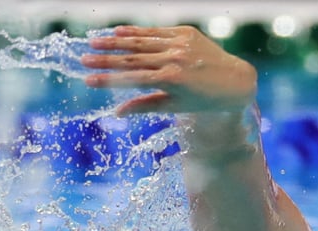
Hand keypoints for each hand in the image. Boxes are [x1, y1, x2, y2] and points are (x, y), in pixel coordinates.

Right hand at [81, 26, 257, 115]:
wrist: (234, 81)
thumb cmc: (203, 100)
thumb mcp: (175, 106)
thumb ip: (145, 106)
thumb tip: (117, 112)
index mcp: (171, 80)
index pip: (132, 79)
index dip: (108, 79)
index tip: (87, 79)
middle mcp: (174, 59)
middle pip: (132, 58)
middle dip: (106, 59)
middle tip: (83, 59)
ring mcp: (180, 44)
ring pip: (142, 42)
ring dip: (116, 42)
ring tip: (94, 43)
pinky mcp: (186, 33)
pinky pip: (156, 31)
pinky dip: (137, 31)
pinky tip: (118, 31)